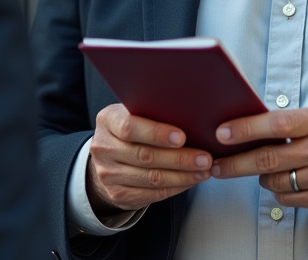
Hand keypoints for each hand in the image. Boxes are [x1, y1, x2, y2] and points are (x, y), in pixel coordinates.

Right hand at [86, 104, 212, 214]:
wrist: (108, 156)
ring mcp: (108, 174)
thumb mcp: (134, 112)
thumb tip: (191, 113)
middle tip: (204, 157)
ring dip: (182, 176)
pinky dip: (176, 187)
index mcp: (108, 121)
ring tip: (203, 170)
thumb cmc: (132, 127)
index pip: (130, 127)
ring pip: (152, 178)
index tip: (181, 137)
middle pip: (145, 156)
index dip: (156, 133)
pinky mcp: (119, 194)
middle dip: (179, 158)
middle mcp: (104, 148)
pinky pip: (152, 194)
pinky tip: (191, 180)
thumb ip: (152, 112)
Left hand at [210, 104, 307, 211]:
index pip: (278, 124)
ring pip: (275, 181)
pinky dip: (278, 189)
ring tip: (262, 167)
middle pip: (269, 159)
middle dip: (236, 163)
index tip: (222, 134)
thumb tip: (249, 127)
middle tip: (216, 164)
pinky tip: (283, 180)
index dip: (246, 129)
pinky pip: (288, 198)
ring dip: (260, 176)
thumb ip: (292, 121)